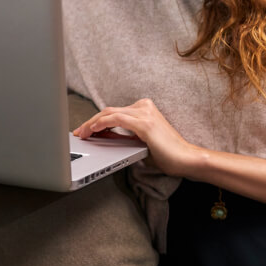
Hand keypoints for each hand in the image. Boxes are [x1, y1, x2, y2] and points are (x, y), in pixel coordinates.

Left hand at [73, 98, 201, 175]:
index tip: (86, 130)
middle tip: (79, 132)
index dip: (97, 120)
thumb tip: (105, 138)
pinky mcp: (143, 123)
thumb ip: (126, 136)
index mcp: (145, 108)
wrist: (186, 159)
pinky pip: (115, 119)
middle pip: (109, 110)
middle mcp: (144, 106)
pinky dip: (101, 124)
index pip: (114, 111)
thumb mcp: (142, 142)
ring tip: (82, 133)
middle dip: (90, 122)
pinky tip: (93, 130)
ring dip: (92, 124)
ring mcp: (144, 113)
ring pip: (109, 113)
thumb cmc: (167, 154)